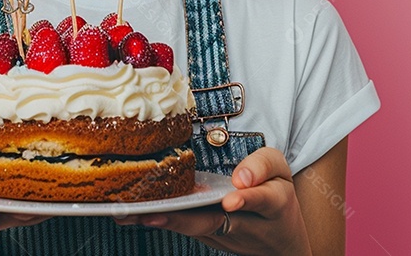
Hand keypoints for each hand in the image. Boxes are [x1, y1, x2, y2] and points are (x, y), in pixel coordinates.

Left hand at [112, 147, 310, 254]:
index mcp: (271, 204)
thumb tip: (240, 177)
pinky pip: (182, 225)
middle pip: (212, 222)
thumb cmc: (277, 196)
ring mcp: (221, 233)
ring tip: (129, 213)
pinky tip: (130, 212)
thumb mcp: (281, 173)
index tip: (232, 201)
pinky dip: (158, 218)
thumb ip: (262, 166)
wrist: (280, 243)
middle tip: (153, 214)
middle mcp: (243, 224)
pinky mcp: (205, 234)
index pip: (261, 200)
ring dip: (161, 220)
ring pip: (192, 227)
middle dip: (181, 219)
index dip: (247, 199)